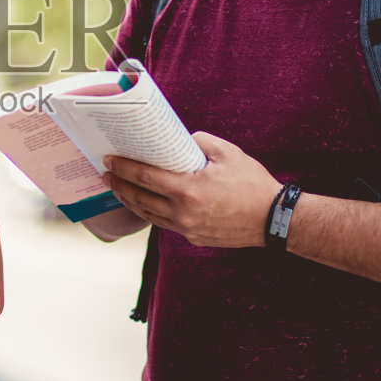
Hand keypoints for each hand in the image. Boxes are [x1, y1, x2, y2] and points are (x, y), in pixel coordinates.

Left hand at [103, 132, 281, 248]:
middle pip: (139, 199)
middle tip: (106, 173)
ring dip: (131, 201)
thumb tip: (179, 141)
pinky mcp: (194, 238)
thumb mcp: (226, 152)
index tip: (109, 160)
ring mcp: (187, 229)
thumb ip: (198, 142)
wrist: (273, 219)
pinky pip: (165, 224)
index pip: (144, 178)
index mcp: (187, 190)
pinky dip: (151, 213)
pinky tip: (147, 203)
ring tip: (120, 189)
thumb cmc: (252, 183)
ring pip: (148, 215)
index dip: (123, 168)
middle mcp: (182, 214)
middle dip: (119, 185)